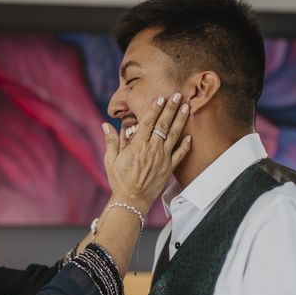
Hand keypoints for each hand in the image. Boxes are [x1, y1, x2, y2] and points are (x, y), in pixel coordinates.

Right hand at [103, 93, 190, 213]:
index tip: (160, 98)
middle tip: (176, 95)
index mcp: (137, 146)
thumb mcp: (110, 160)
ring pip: (174, 135)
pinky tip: (189, 136)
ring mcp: (162, 159)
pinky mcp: (169, 168)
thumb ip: (111, 141)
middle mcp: (152, 149)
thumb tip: (106, 125)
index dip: (154, 109)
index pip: (147, 123)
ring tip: (186, 107)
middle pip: (163, 125)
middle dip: (170, 108)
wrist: (132, 199)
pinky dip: (185, 145)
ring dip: (180, 120)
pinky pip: (180, 154)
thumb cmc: (119, 180)